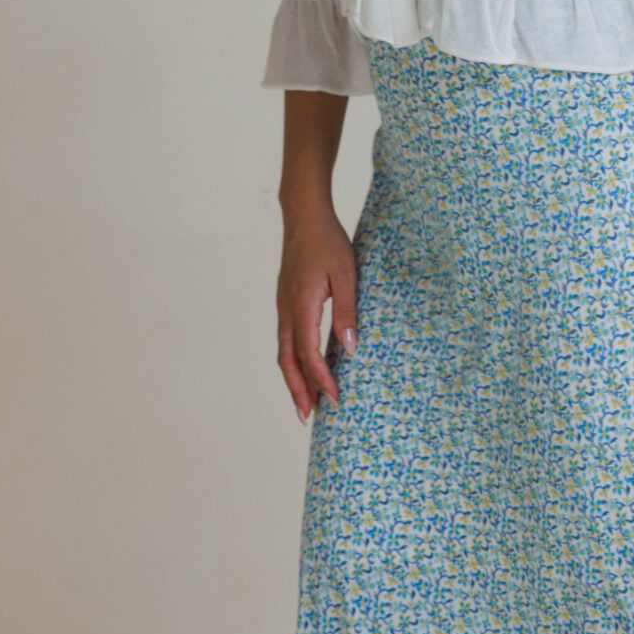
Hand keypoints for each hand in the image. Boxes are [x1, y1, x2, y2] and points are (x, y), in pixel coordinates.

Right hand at [277, 202, 357, 423]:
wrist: (304, 216)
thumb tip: (350, 347)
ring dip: (293, 379)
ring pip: (283, 351)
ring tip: (304, 402)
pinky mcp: (285, 302)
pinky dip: (292, 360)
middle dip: (297, 391)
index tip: (336, 399)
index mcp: (302, 306)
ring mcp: (283, 306)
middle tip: (308, 417)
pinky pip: (286, 339)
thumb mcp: (346, 275)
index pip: (309, 354)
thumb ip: (347, 311)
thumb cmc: (328, 242)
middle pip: (287, 361)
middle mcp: (286, 310)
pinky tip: (303, 367)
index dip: (321, 380)